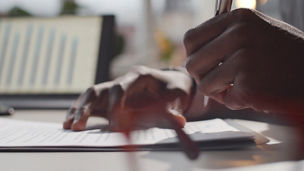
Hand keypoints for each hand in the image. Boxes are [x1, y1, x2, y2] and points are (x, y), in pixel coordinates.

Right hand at [63, 66, 193, 130]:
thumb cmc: (174, 89)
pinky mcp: (111, 99)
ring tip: (68, 126)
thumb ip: (175, 109)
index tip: (113, 123)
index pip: (121, 86)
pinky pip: (92, 103)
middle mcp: (123, 80)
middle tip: (78, 126)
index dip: (114, 104)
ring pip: (91, 95)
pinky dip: (80, 112)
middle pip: (99, 90)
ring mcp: (115, 89)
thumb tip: (180, 122)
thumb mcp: (178, 97)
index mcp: (139, 76)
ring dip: (79, 110)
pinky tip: (70, 123)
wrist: (172, 84)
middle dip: (87, 108)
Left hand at [184, 8, 303, 113]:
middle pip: (192, 63)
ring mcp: (245, 59)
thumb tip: (190, 51)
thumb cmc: (282, 55)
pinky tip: (254, 94)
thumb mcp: (254, 31)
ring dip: (218, 91)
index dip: (193, 56)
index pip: (190, 39)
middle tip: (220, 81)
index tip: (205, 65)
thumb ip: (223, 36)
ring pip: (204, 84)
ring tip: (238, 87)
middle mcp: (239, 34)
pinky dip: (236, 101)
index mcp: (237, 19)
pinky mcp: (251, 84)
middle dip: (202, 77)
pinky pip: (225, 100)